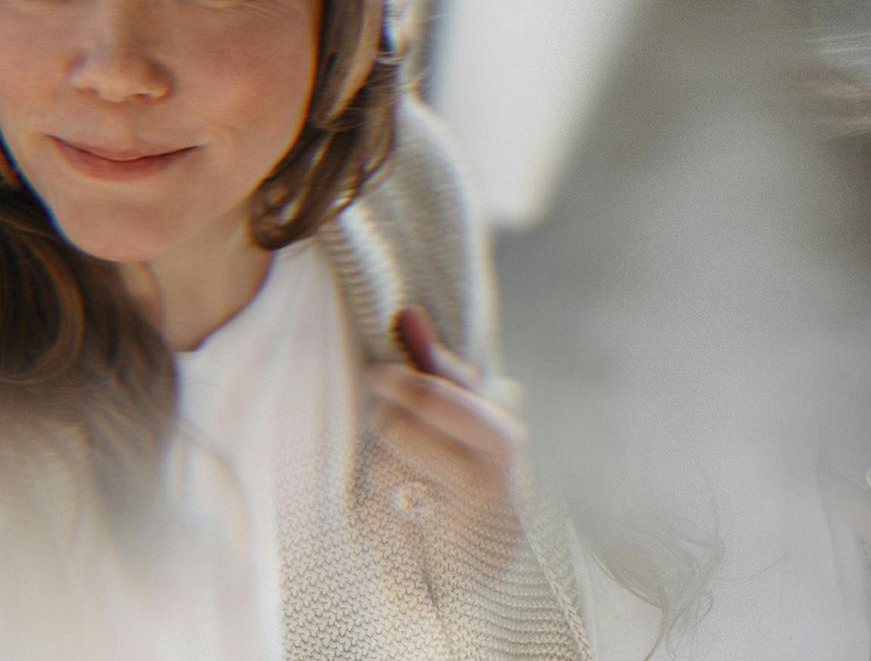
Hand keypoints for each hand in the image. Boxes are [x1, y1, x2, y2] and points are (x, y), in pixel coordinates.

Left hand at [362, 306, 528, 559]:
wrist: (489, 554)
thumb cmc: (476, 462)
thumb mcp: (474, 412)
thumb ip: (441, 366)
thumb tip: (407, 314)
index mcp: (501, 439)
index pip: (437, 400)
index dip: (400, 383)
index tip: (378, 374)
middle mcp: (485, 485)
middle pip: (397, 431)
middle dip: (384, 421)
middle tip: (385, 421)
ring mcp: (454, 526)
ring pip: (379, 469)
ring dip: (377, 462)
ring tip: (401, 470)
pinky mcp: (420, 556)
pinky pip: (369, 510)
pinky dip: (371, 501)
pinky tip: (395, 505)